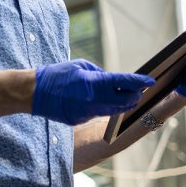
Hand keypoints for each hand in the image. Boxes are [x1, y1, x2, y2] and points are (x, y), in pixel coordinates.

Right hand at [32, 59, 154, 125]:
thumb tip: (112, 81)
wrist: (34, 93)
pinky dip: (105, 107)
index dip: (139, 82)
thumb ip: (99, 74)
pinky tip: (104, 101)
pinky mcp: (81, 120)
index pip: (124, 83)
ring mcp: (87, 113)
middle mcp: (93, 100)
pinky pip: (98, 114)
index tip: (150, 80)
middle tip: (138, 90)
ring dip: (122, 104)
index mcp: (94, 83)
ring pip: (113, 111)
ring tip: (126, 96)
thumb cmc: (56, 75)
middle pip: (124, 102)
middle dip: (134, 96)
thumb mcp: (80, 66)